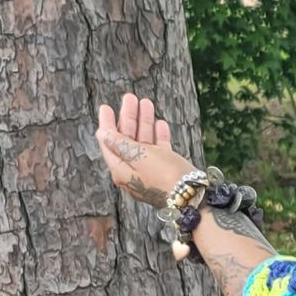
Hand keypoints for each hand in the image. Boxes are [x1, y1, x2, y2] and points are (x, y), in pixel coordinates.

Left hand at [95, 91, 196, 230]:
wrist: (192, 197)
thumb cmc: (165, 176)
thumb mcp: (139, 156)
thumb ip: (120, 143)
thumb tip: (102, 134)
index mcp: (121, 169)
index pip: (109, 142)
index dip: (107, 123)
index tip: (106, 106)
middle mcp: (133, 171)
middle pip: (127, 140)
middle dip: (129, 117)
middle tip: (130, 98)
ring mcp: (150, 171)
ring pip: (144, 142)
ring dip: (144, 122)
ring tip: (146, 103)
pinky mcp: (166, 172)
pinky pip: (159, 150)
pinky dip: (158, 136)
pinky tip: (160, 124)